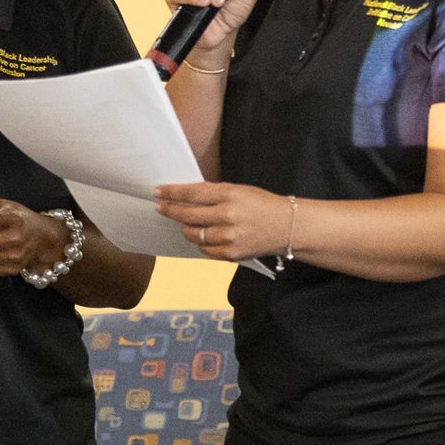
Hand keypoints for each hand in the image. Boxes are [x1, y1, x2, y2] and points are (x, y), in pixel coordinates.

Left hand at [154, 182, 289, 260]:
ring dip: (186, 228)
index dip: (172, 193)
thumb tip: (183, 196)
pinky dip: (201, 242)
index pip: (192, 193)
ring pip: (193, 234)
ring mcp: (229, 237)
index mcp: (230, 195)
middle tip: (160, 207)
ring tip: (187, 222)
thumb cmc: (261, 205)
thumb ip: (213, 194)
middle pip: (187, 215)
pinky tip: (205, 235)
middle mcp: (228, 216)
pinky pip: (204, 249)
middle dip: (170, 210)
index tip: (158, 192)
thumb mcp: (239, 191)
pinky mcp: (231, 254)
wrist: (287, 226)